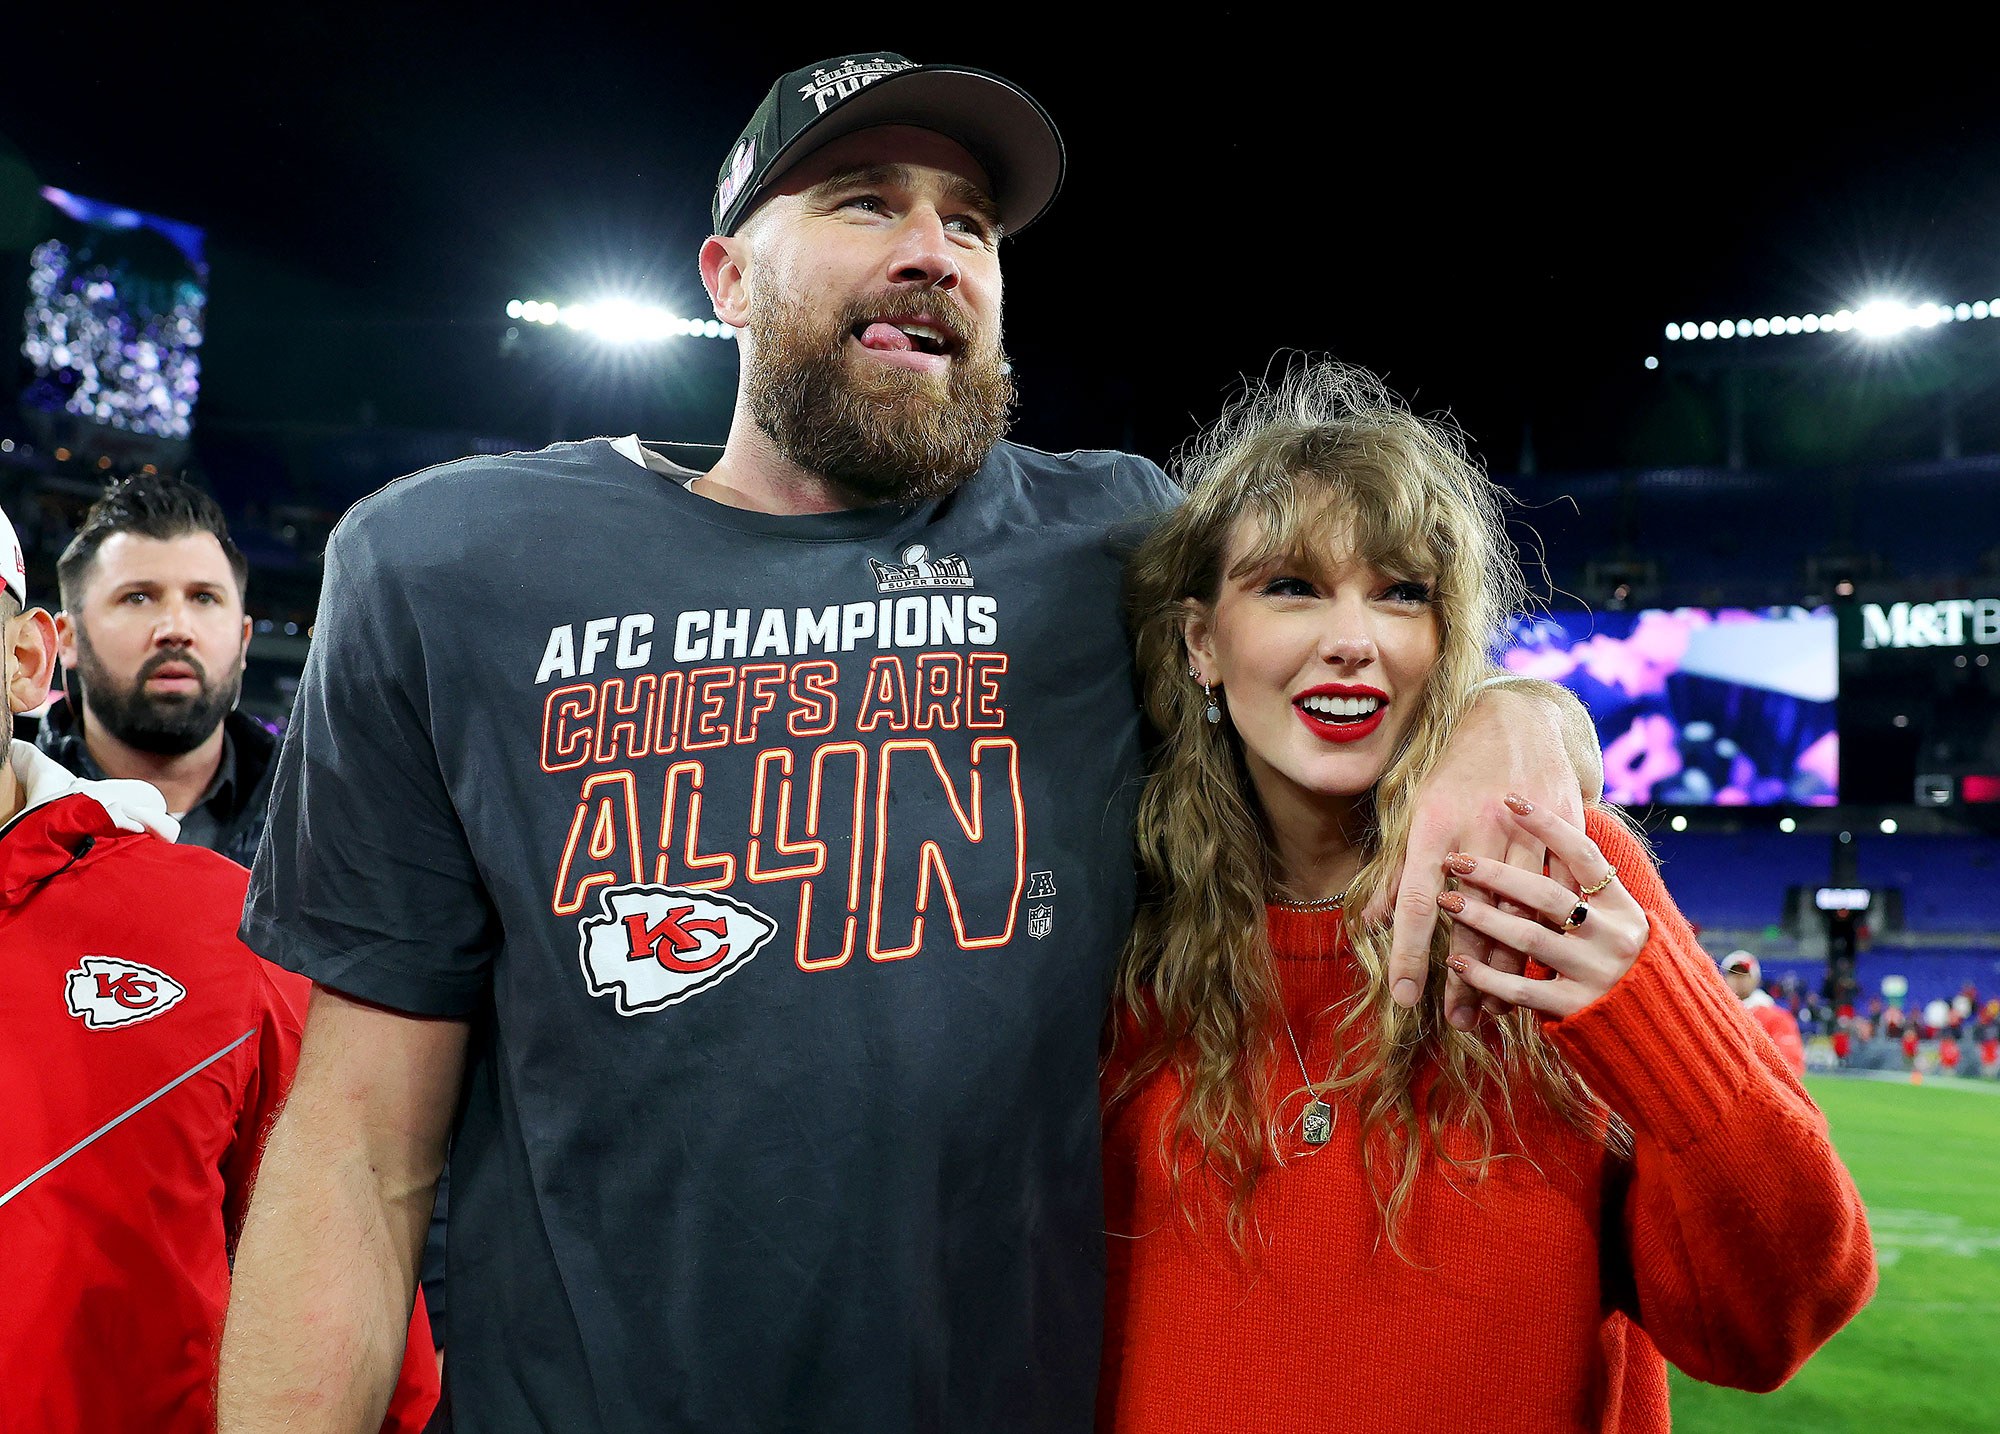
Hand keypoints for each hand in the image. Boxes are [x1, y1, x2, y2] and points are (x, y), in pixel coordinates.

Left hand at [1367, 686, 1588, 1024]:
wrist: (1518, 718)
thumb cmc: (1454, 770)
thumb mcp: (1415, 811)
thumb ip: (1396, 871)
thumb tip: (1371, 922)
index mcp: (1433, 826)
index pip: (1417, 902)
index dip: (1410, 953)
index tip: (1405, 998)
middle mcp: (1479, 830)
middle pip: (1474, 919)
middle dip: (1465, 977)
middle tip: (1456, 1021)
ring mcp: (1525, 831)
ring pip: (1521, 914)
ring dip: (1508, 967)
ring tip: (1493, 1009)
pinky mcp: (1564, 831)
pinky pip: (1560, 895)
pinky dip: (1550, 934)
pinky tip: (1539, 970)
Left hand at [1436, 794, 1648, 1018]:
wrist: (1659, 1025)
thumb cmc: (1620, 962)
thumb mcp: (1615, 920)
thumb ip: (1583, 890)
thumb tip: (1537, 844)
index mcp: (1621, 906)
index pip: (1583, 854)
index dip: (1548, 825)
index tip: (1510, 798)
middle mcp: (1613, 935)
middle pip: (1546, 895)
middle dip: (1495, 875)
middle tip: (1455, 860)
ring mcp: (1596, 972)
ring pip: (1529, 938)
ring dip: (1481, 919)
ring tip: (1445, 903)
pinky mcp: (1577, 1007)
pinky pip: (1522, 989)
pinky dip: (1486, 975)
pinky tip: (1457, 962)